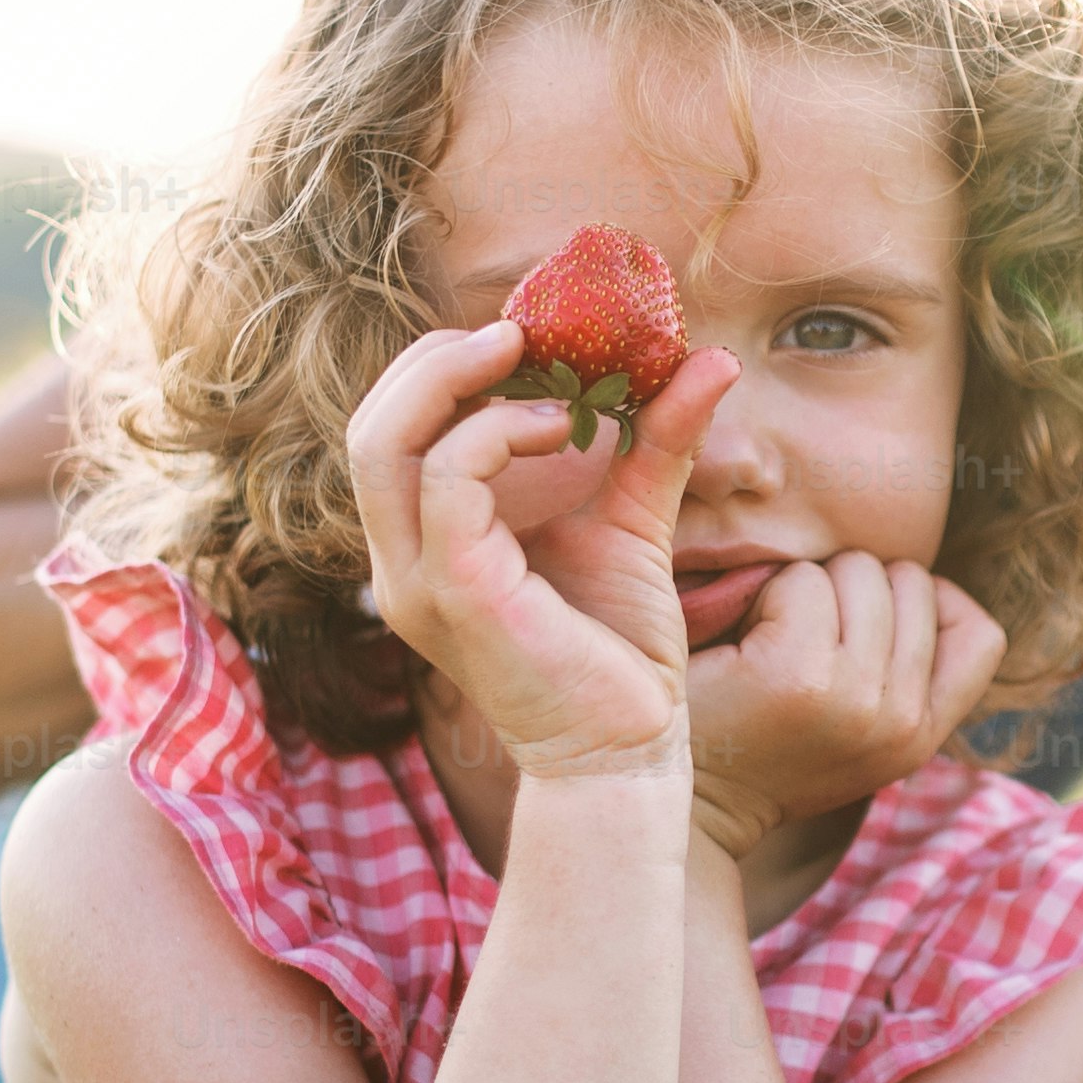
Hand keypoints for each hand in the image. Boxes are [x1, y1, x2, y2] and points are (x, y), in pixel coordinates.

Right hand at [347, 325, 740, 777]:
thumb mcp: (634, 520)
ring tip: (532, 365)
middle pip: (369, 425)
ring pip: (381, 442)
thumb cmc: (621, 650)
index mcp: (426, 545)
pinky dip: (497, 431)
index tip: (521, 338)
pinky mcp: (455, 593)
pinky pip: (447, 480)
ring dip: (456, 382)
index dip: (439, 370)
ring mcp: (418, 581)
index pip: (390, 433)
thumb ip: (655, 440)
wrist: (630, 749)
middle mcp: (403, 563)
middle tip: (515, 333)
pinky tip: (559, 428)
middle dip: (434, 360)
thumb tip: (713, 357)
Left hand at [683, 555, 1005, 857]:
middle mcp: (900, 723)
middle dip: (856, 587)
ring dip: (810, 585)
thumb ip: (900, 672)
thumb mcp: (855, 728)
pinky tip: (742, 642)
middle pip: (914, 584)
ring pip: (861, 571)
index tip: (874, 618)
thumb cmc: (756, 745)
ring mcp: (854, 699)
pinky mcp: (797, 674)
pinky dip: (767, 593)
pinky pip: (803, 580)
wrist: (680, 808)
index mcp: (921, 738)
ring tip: (771, 639)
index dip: (934, 603)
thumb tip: (918, 582)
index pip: (982, 636)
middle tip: (801, 636)